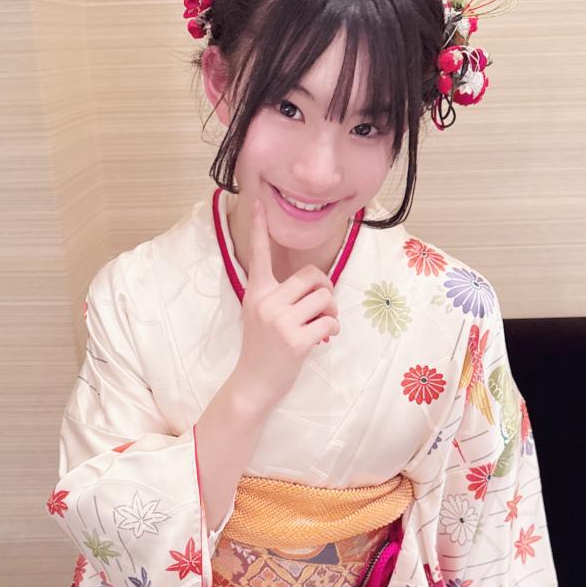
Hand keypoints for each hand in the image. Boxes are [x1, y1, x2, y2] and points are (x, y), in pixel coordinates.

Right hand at [233, 197, 339, 406]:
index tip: (257, 201)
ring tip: (323, 325)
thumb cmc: (262, 349)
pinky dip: (332, 330)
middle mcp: (266, 302)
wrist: (253, 384)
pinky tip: (322, 339)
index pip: (259, 255)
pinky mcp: (295, 340)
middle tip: (324, 307)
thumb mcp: (260, 315)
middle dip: (326, 289)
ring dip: (331, 311)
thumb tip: (318, 286)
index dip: (260, 228)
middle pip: (312, 276)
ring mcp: (280, 321)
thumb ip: (279, 296)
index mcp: (256, 292)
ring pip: (324, 298)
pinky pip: (329, 321)